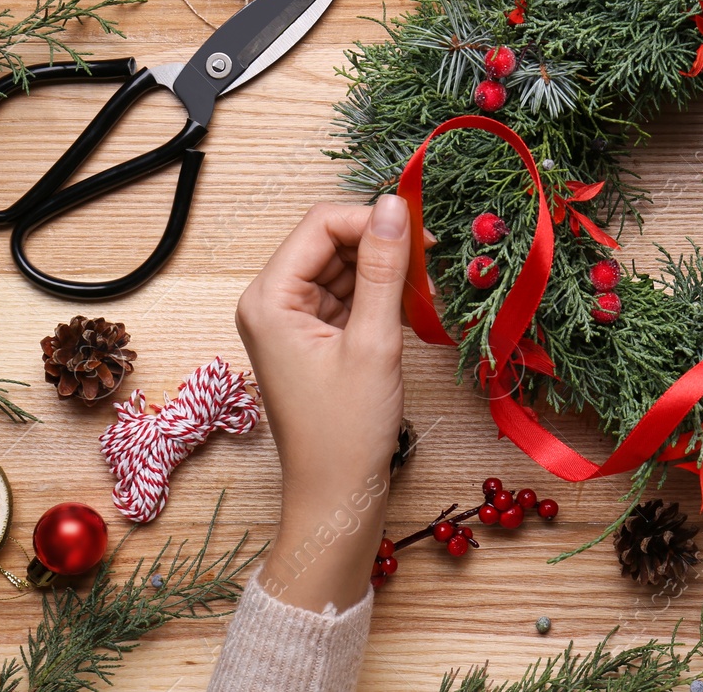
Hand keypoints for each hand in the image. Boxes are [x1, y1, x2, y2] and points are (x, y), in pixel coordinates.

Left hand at [235, 196, 422, 609]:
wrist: (336, 497)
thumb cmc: (347, 430)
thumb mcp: (373, 341)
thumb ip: (384, 268)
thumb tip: (395, 205)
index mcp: (269, 298)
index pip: (322, 224)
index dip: (372, 220)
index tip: (424, 235)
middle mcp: (271, 302)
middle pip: (331, 241)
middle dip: (381, 244)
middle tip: (433, 262)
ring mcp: (291, 321)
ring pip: (343, 266)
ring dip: (385, 269)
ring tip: (426, 291)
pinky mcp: (312, 338)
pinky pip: (347, 295)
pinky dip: (380, 294)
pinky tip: (411, 308)